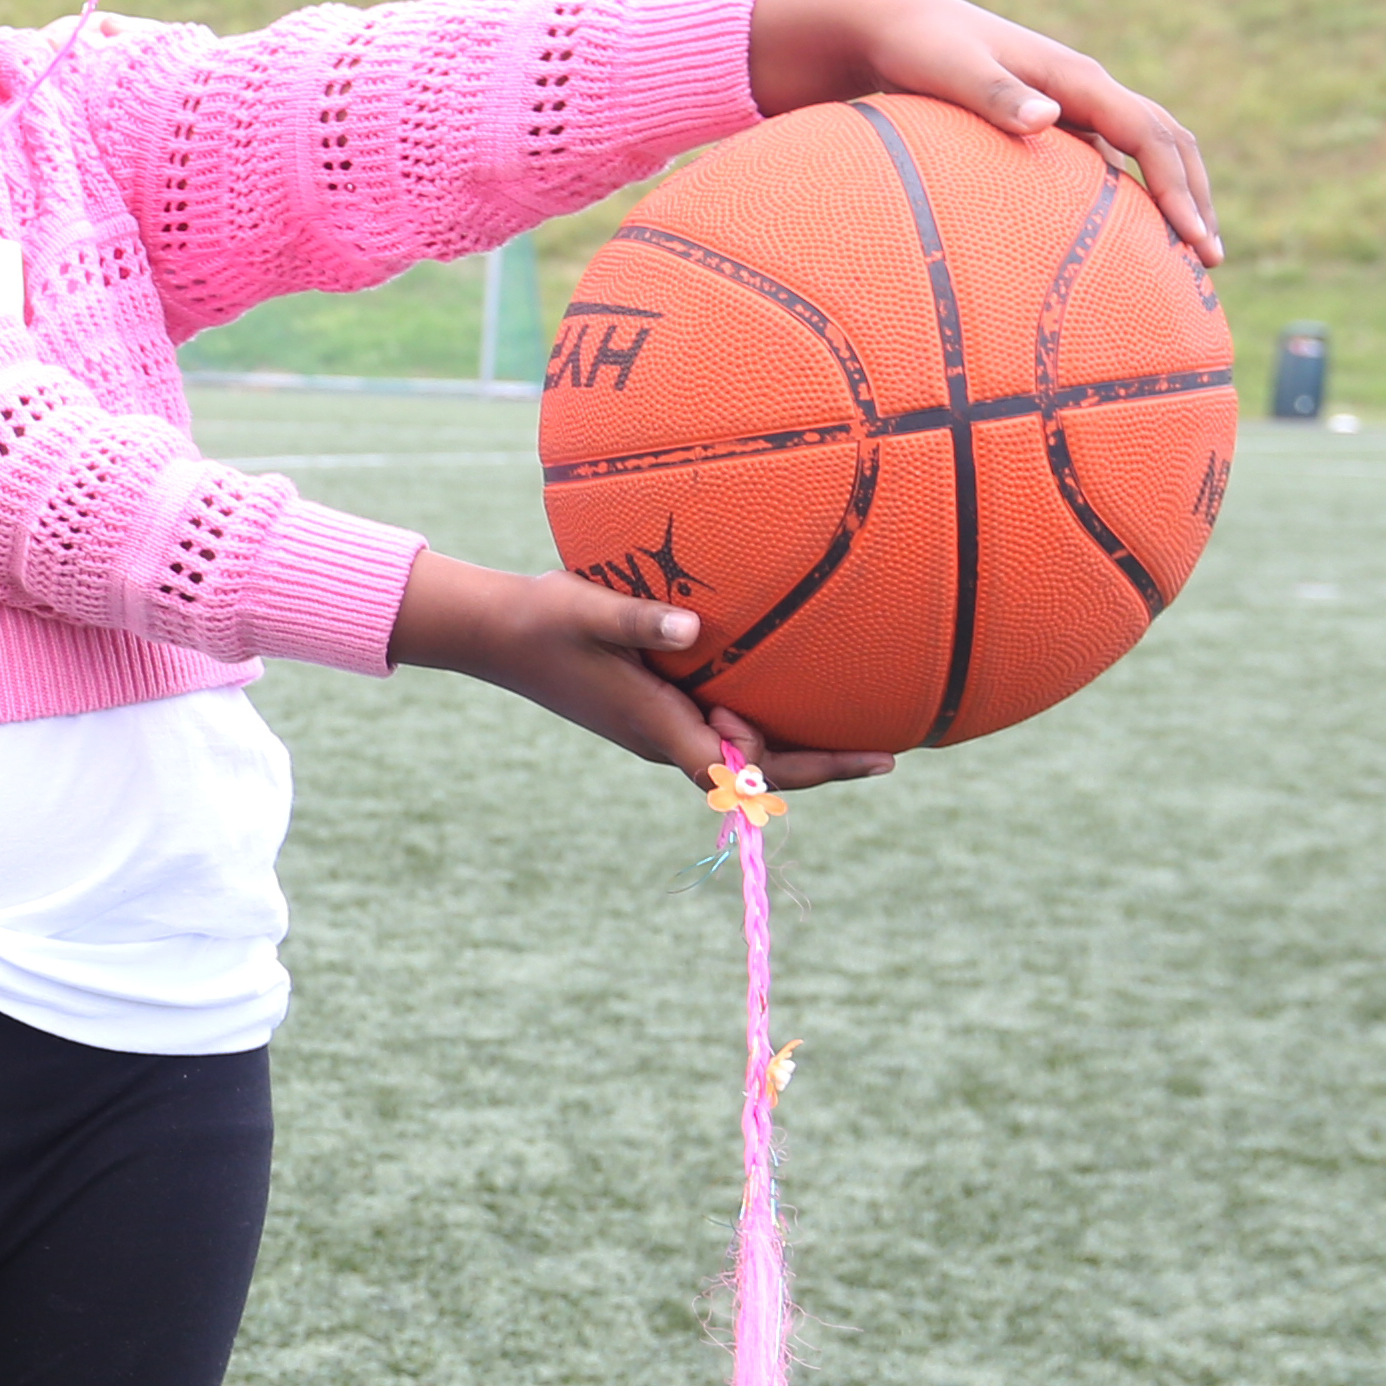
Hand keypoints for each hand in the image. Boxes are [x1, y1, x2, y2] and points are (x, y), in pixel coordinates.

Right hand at [388, 557, 902, 794]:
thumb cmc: (544, 620)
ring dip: (793, 752)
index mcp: (656, 725)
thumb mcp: (590, 610)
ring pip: (740, 757)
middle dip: (820, 767)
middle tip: (888, 758)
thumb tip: (688, 628)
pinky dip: (762, 729)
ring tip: (856, 738)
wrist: (497, 634)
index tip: (858, 754)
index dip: (796, 766)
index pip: (740, 768)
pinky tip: (788, 705)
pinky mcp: (653, 711)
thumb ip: (640, 619)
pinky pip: (721, 733)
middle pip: (754, 775)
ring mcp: (659, 727)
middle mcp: (664, 737)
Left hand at [748, 0, 1220, 268]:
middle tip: (1210, 261)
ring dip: (1174, 196)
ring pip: (1146, 150)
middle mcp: (1085, 89)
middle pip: (1166, 142)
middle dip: (1194, 197)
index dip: (1175, 187)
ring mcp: (1074, 104)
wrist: (896, 24)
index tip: (1192, 239)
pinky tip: (1126, 242)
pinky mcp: (1055, 121)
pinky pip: (1110, 160)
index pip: (1147, 134)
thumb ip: (994, 95)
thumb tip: (1045, 119)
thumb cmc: (920, 48)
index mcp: (1074, 78)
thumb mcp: (951, 70)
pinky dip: (1132, 196)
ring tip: (1189, 255)